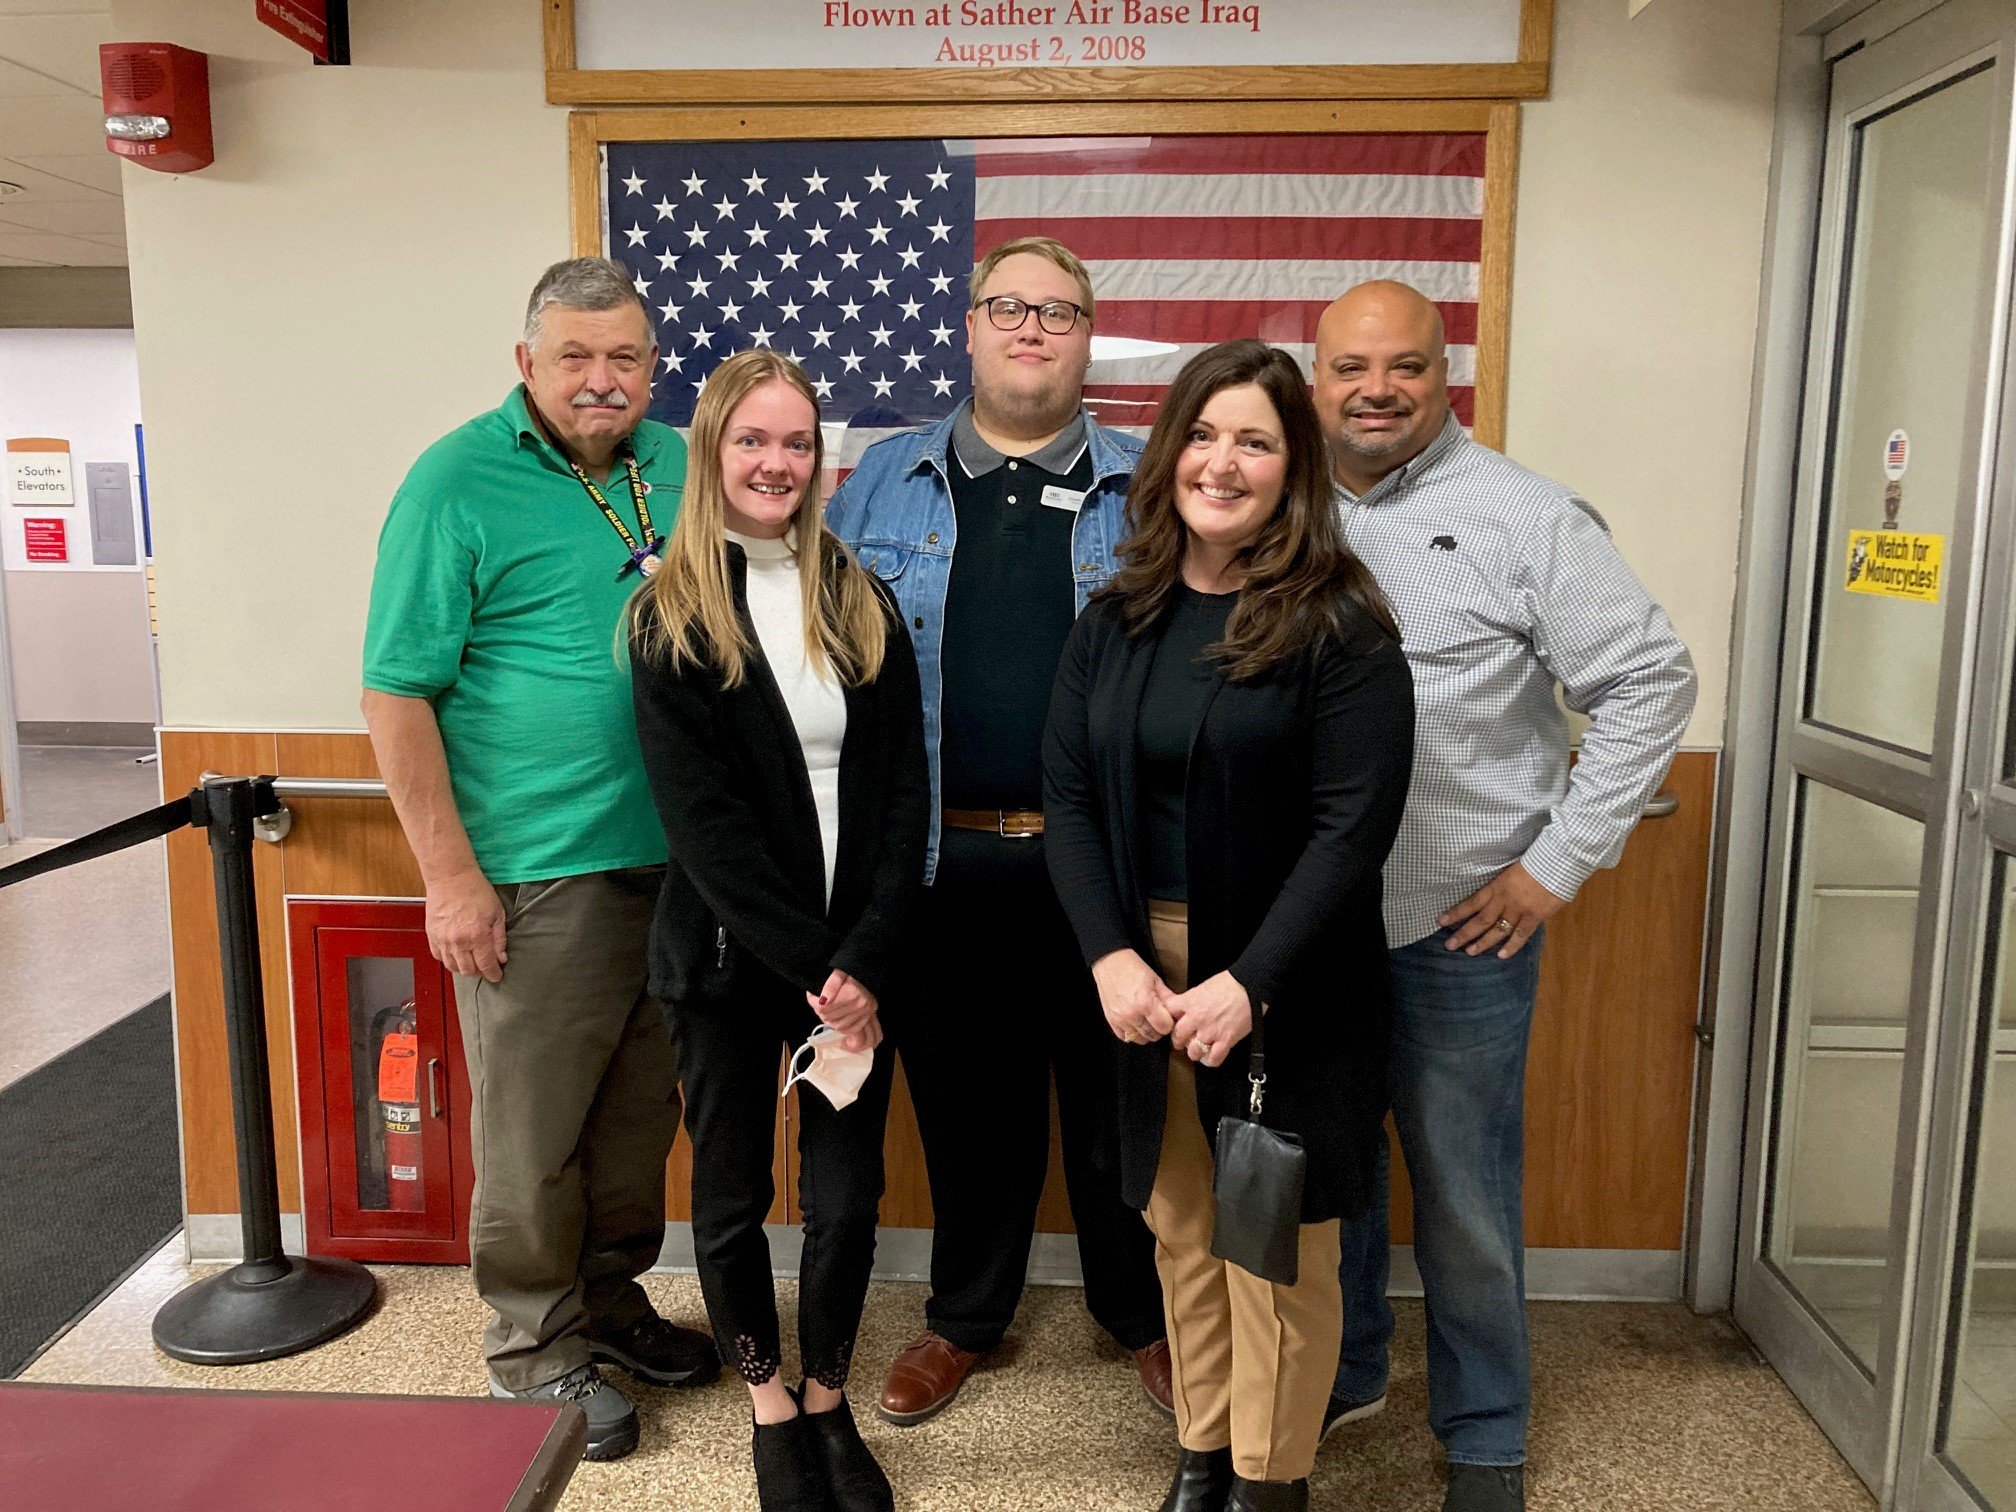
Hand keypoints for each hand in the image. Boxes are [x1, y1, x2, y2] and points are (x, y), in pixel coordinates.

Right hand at [425, 867, 506, 982]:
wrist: (451, 877)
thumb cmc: (475, 890)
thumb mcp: (497, 913)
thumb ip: (499, 938)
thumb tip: (501, 957)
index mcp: (478, 936)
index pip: (486, 965)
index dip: (493, 974)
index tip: (497, 976)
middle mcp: (458, 941)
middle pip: (468, 970)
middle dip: (480, 973)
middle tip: (486, 968)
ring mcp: (442, 940)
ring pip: (453, 966)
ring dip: (464, 968)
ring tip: (472, 962)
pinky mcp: (432, 935)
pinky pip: (439, 957)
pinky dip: (449, 960)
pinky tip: (457, 955)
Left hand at [809, 969, 879, 1048]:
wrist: (869, 972)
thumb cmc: (852, 970)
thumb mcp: (839, 972)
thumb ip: (831, 985)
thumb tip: (823, 1000)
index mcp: (852, 994)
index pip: (823, 1007)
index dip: (813, 1001)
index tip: (812, 995)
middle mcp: (860, 1006)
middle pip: (829, 1017)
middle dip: (820, 1011)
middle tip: (818, 1002)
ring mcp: (865, 1013)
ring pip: (838, 1026)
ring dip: (829, 1019)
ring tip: (828, 1010)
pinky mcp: (867, 1018)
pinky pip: (850, 1030)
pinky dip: (841, 1026)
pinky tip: (838, 1018)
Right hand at [1091, 949, 1175, 1045]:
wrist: (1110, 963)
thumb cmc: (1134, 969)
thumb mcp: (1156, 980)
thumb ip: (1168, 998)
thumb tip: (1178, 1012)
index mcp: (1146, 1003)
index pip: (1164, 1027)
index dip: (1169, 1023)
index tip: (1168, 1018)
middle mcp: (1132, 1014)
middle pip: (1153, 1035)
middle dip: (1159, 1029)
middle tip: (1158, 1019)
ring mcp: (1120, 1019)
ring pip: (1140, 1039)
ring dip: (1146, 1033)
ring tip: (1146, 1021)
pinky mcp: (1111, 1021)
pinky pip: (1125, 1037)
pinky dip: (1132, 1032)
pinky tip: (1135, 1023)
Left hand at [1167, 971, 1253, 1068]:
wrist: (1250, 987)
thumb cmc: (1230, 983)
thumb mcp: (1203, 986)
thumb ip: (1192, 999)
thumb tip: (1186, 1008)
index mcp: (1190, 1002)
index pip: (1168, 1012)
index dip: (1168, 1018)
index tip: (1172, 1022)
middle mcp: (1197, 1018)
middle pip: (1178, 1036)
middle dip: (1179, 1040)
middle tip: (1183, 1040)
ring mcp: (1211, 1031)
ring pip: (1193, 1051)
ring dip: (1194, 1052)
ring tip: (1199, 1049)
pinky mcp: (1226, 1040)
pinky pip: (1213, 1059)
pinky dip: (1211, 1060)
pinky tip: (1211, 1056)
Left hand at [1439, 861, 1566, 957]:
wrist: (1556, 862)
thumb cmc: (1534, 862)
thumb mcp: (1510, 871)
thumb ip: (1501, 886)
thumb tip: (1493, 897)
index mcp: (1496, 887)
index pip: (1471, 902)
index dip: (1456, 913)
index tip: (1440, 921)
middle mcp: (1503, 900)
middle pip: (1480, 920)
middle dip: (1464, 934)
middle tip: (1450, 945)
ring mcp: (1519, 910)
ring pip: (1497, 930)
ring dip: (1483, 943)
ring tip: (1470, 952)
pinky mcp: (1534, 917)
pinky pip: (1520, 935)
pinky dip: (1511, 946)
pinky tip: (1501, 955)